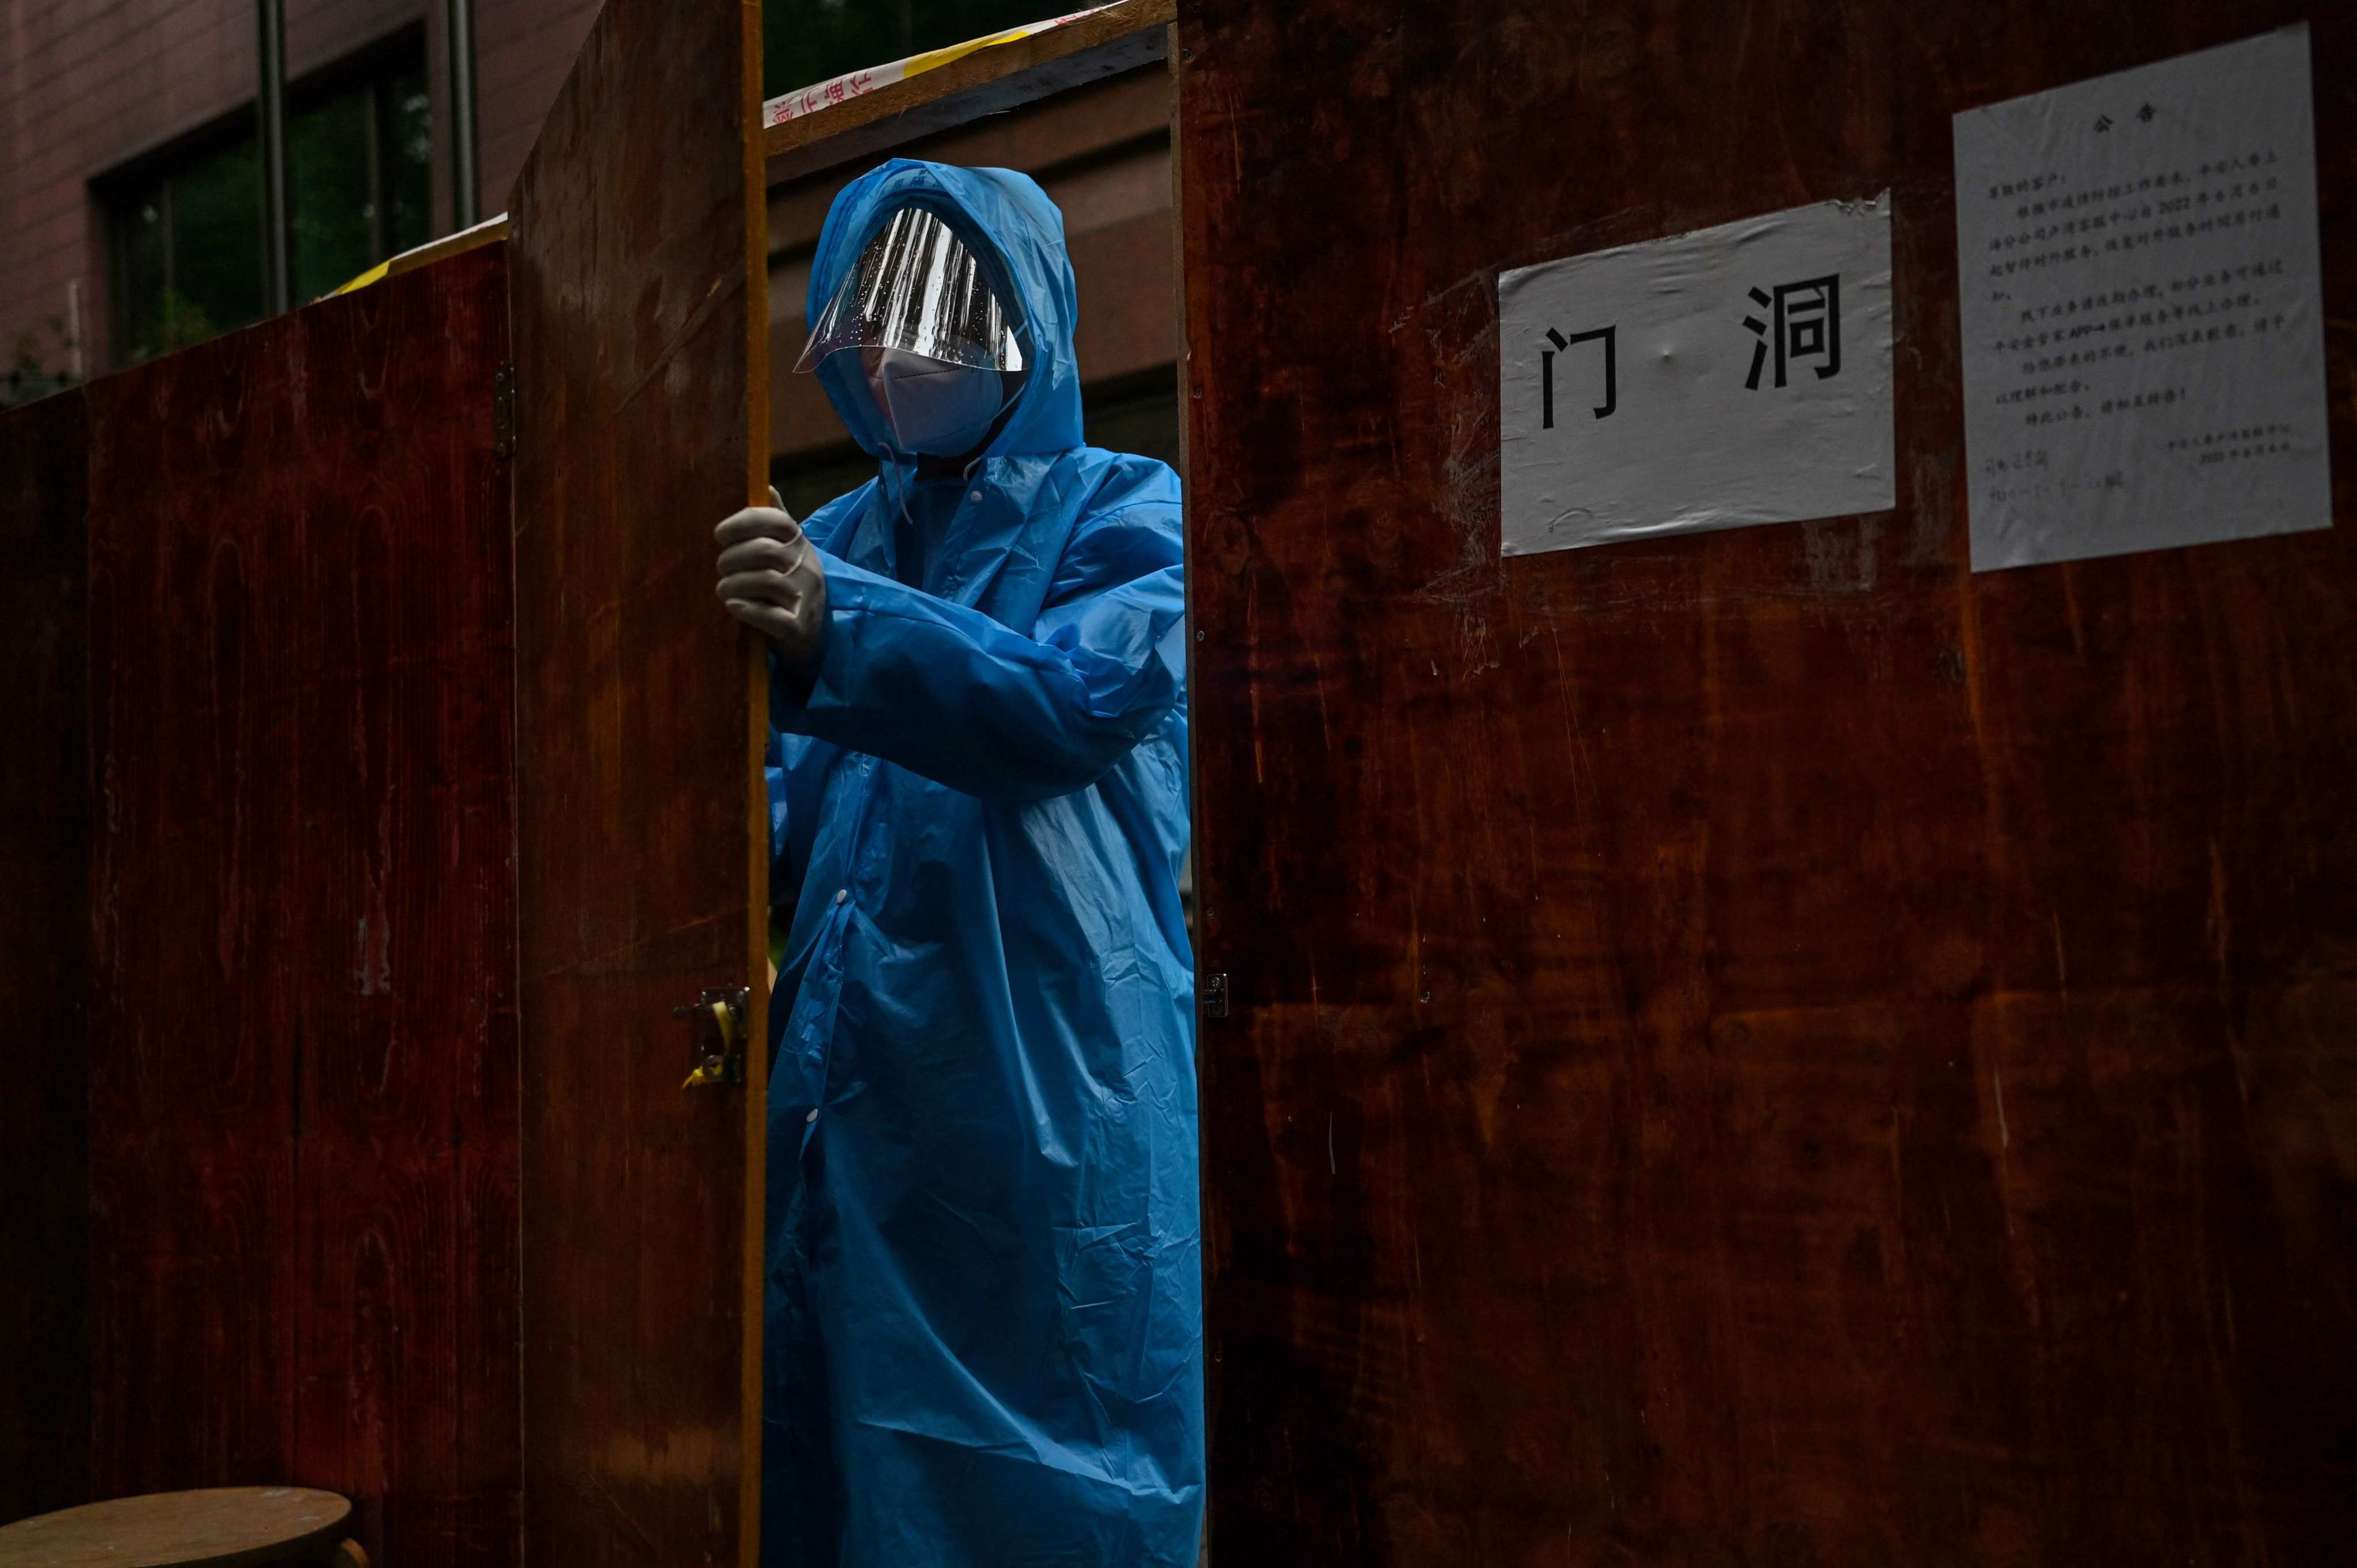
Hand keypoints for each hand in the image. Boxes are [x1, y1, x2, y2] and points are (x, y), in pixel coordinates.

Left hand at [716, 486, 829, 680]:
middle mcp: (806, 566)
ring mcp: (804, 596)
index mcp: (800, 543)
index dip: (743, 523)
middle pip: (763, 550)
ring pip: (764, 581)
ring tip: (724, 590)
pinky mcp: (798, 626)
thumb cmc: (792, 587)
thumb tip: (766, 486)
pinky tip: (734, 606)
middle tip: (722, 569)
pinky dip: (747, 609)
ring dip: (733, 585)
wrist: (816, 635)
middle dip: (732, 558)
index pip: (776, 520)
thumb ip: (777, 521)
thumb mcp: (790, 551)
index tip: (721, 535)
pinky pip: (770, 616)